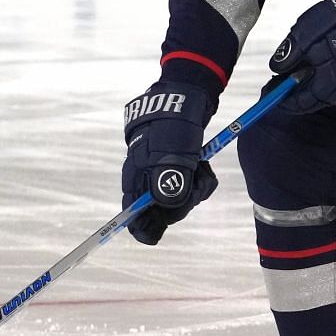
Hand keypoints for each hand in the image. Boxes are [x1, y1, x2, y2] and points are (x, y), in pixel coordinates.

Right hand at [120, 79, 218, 244]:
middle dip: (183, 203)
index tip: (156, 236)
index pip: (132, 215)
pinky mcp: (178, 167)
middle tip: (196, 185)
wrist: (183, 99)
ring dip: (195, 188)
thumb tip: (169, 208)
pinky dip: (200, 179)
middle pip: (163, 210)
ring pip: (181, 198)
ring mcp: (163, 173)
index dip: (143, 230)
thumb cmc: (173, 127)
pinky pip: (190, 185)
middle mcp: (147, 179)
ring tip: (201, 169)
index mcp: (136, 178)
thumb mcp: (173, 156)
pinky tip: (203, 167)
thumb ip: (170, 185)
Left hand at [270, 0, 335, 112]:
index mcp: (328, 83)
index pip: (299, 101)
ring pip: (328, 88)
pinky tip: (321, 59)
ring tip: (299, 69)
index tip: (270, 91)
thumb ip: (292, 51)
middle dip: (296, 92)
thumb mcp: (310, 29)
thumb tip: (277, 69)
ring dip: (312, 82)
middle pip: (314, 97)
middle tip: (281, 81)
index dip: (282, 97)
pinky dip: (327, 73)